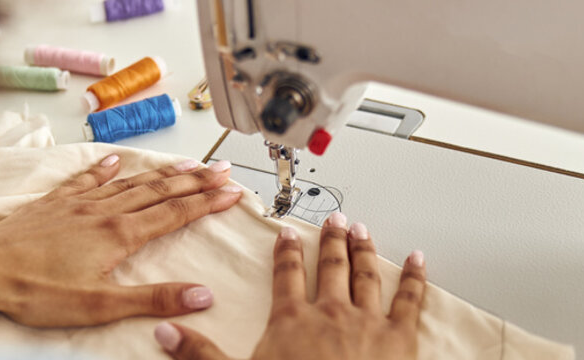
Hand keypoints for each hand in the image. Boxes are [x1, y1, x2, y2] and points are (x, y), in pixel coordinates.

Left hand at [0, 154, 243, 327]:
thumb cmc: (32, 291)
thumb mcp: (98, 305)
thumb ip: (153, 299)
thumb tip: (201, 296)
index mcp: (118, 235)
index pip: (174, 214)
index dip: (207, 203)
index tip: (232, 193)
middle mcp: (102, 212)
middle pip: (159, 192)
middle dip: (195, 182)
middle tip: (223, 172)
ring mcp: (77, 204)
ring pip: (130, 183)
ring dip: (162, 174)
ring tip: (187, 165)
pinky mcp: (52, 204)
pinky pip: (86, 179)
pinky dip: (105, 169)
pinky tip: (116, 162)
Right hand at [153, 213, 426, 359]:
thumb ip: (200, 355)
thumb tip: (165, 333)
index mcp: (291, 321)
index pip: (286, 276)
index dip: (285, 252)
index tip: (286, 234)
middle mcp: (330, 313)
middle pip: (329, 267)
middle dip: (331, 241)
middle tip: (334, 221)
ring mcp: (367, 323)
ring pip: (366, 275)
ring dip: (364, 250)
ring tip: (363, 230)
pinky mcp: (399, 338)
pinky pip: (409, 300)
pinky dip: (415, 277)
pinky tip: (419, 260)